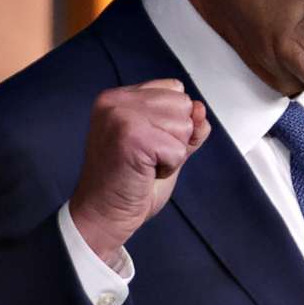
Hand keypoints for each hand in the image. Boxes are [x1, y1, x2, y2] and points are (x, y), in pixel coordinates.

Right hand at [67, 79, 209, 260]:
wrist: (103, 215)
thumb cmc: (128, 184)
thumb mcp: (165, 145)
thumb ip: (186, 126)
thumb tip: (200, 110)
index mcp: (118, 97)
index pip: (174, 89)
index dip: (171, 122)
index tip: (144, 144)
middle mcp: (116, 101)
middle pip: (183, 104)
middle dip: (173, 137)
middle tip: (143, 157)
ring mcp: (122, 117)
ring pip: (184, 125)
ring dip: (171, 153)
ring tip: (143, 165)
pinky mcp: (132, 137)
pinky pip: (179, 149)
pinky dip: (169, 168)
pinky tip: (144, 173)